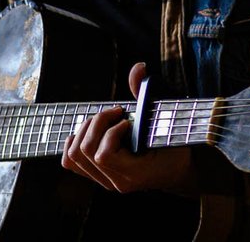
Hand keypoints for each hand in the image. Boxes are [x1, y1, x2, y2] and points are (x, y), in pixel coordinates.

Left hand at [61, 62, 195, 193]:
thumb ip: (147, 94)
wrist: (178, 170)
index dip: (111, 133)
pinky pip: (71, 162)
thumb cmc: (175, 144)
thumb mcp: (166, 119)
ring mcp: (106, 181)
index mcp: (135, 173)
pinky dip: (74, 143)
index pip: (104, 156)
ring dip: (86, 130)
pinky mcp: (99, 176)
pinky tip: (89, 131)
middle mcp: (117, 182)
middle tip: (116, 113)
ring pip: (75, 155)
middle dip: (98, 124)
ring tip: (105, 120)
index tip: (128, 121)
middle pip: (85, 151)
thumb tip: (138, 67)